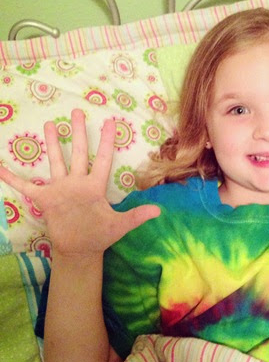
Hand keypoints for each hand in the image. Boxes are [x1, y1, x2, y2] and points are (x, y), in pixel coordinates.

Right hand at [0, 109, 159, 256]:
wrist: (80, 249)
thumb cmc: (101, 236)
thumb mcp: (119, 226)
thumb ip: (136, 216)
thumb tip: (159, 212)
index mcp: (95, 186)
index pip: (103, 159)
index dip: (107, 141)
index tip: (111, 122)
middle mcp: (78, 183)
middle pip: (78, 152)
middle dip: (78, 133)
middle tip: (78, 111)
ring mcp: (60, 189)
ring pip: (55, 161)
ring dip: (51, 144)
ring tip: (49, 124)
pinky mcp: (44, 199)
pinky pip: (25, 186)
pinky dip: (11, 178)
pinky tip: (1, 167)